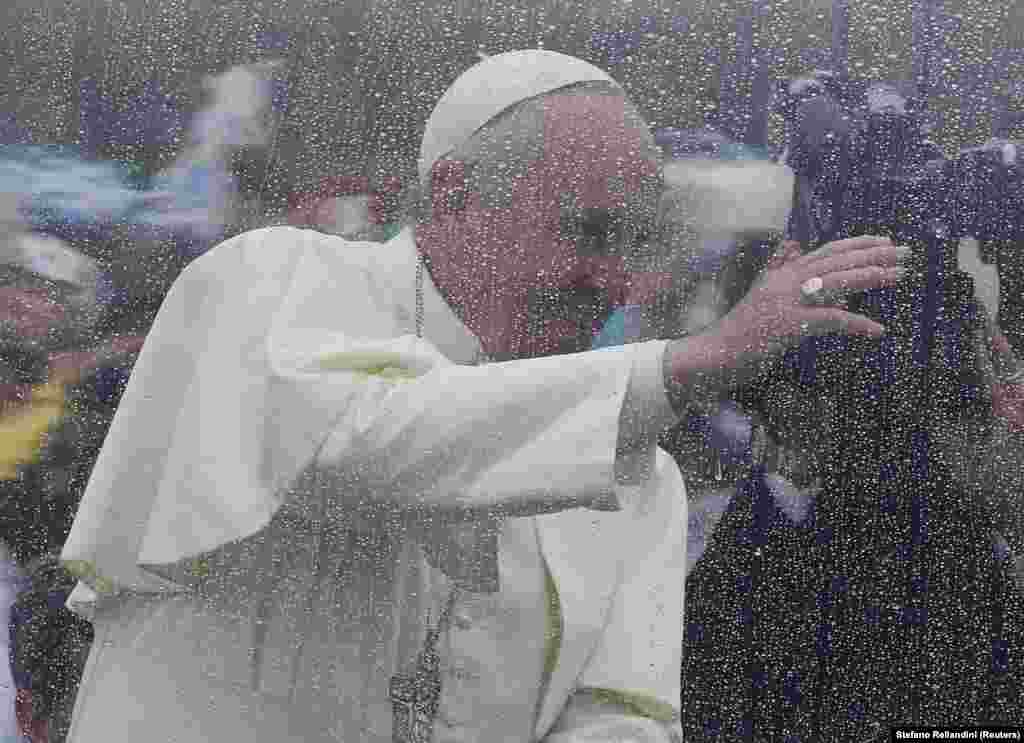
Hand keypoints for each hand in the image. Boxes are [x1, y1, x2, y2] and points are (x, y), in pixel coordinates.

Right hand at [669, 236, 908, 392]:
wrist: (716, 352)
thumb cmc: (741, 329)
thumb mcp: (760, 292)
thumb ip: (778, 267)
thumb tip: (793, 245)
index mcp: (784, 273)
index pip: (828, 251)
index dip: (859, 244)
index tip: (886, 241)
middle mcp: (787, 280)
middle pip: (838, 261)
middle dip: (875, 255)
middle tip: (906, 254)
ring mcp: (788, 301)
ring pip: (837, 282)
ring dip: (871, 277)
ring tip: (899, 276)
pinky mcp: (789, 325)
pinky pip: (831, 320)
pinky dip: (856, 324)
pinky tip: (877, 329)